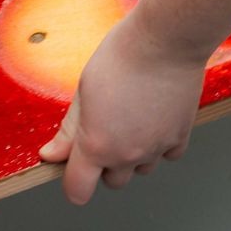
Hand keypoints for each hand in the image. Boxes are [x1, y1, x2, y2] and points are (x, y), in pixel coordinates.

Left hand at [38, 13, 207, 204]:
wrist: (164, 40)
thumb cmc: (121, 56)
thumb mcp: (83, 91)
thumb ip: (68, 130)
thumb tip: (51, 155)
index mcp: (96, 145)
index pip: (78, 190)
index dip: (73, 183)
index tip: (75, 169)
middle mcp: (126, 154)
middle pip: (112, 181)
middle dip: (105, 164)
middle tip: (106, 129)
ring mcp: (155, 148)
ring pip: (140, 169)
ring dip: (134, 155)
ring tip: (132, 119)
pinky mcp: (180, 137)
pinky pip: (167, 155)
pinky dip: (160, 145)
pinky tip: (154, 118)